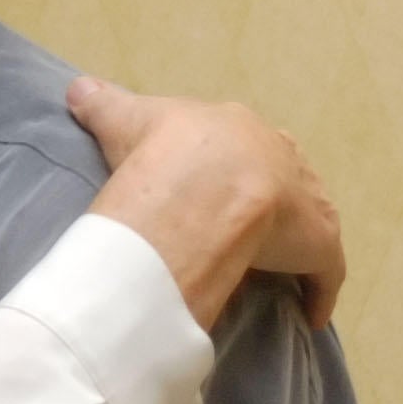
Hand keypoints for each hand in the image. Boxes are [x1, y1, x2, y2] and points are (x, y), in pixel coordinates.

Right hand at [70, 77, 344, 330]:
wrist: (202, 182)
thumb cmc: (161, 149)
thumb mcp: (122, 119)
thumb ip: (103, 104)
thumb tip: (77, 88)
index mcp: (237, 130)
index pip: (242, 147)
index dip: (232, 168)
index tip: (218, 189)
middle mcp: (281, 158)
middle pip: (282, 180)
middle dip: (270, 201)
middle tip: (245, 230)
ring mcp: (306, 202)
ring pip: (307, 223)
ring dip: (294, 244)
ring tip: (273, 268)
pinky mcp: (318, 244)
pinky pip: (325, 273)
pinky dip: (318, 293)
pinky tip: (307, 315)